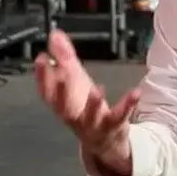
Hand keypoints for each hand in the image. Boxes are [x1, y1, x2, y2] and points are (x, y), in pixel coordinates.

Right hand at [34, 30, 139, 175]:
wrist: (104, 141)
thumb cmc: (84, 107)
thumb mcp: (75, 81)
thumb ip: (65, 57)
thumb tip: (54, 34)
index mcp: (62, 105)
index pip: (47, 92)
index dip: (42, 76)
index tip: (41, 58)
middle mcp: (73, 117)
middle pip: (64, 107)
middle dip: (62, 92)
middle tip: (62, 74)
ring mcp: (93, 124)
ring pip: (91, 117)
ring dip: (93, 104)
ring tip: (98, 89)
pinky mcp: (113, 126)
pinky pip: (120, 116)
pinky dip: (127, 105)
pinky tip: (135, 92)